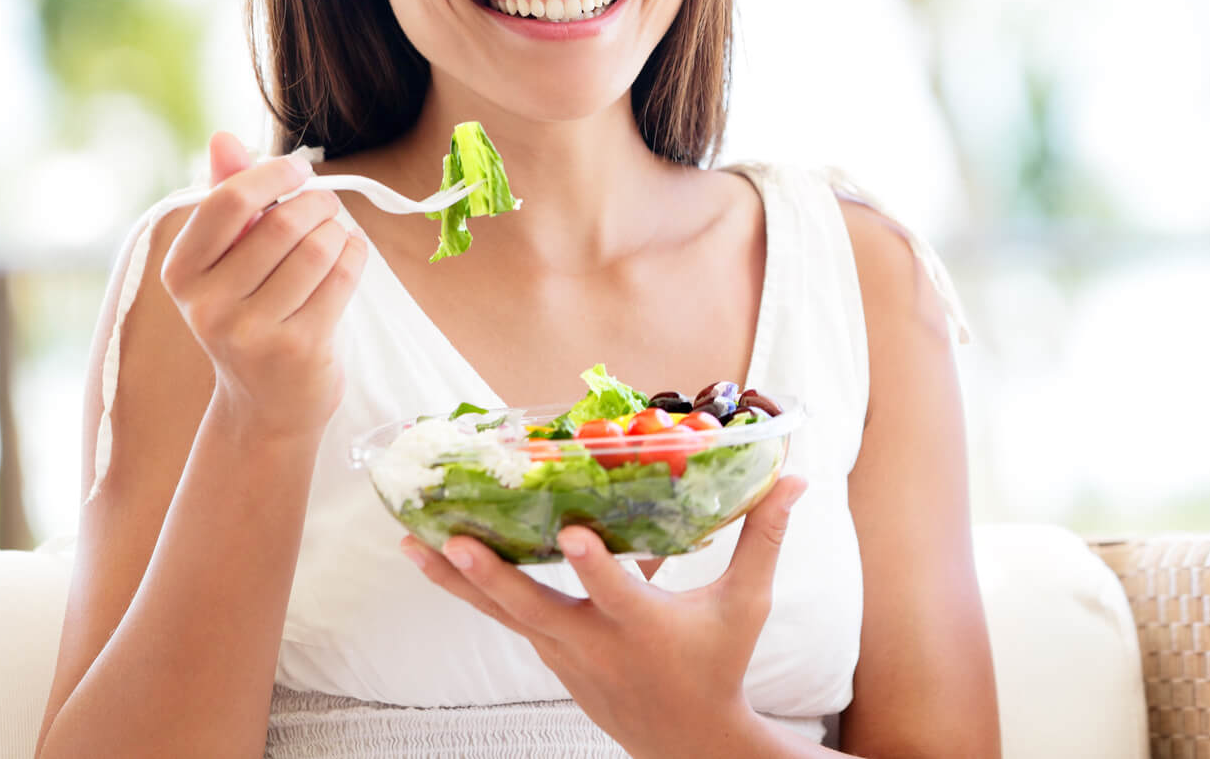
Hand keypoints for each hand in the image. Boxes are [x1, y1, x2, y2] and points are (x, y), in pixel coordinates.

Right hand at [159, 131, 366, 436]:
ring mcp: (252, 332)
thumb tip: (222, 137)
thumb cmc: (249, 313)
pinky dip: (355, 254)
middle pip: (283, 223)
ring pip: (317, 248)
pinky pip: (342, 277)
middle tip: (326, 206)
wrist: (265, 403)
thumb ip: (225, 197)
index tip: (296, 172)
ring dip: (339, 230)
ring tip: (336, 235)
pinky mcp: (299, 349)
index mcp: (181, 273)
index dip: (271, 175)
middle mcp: (207, 305)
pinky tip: (349, 255)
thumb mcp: (225, 259)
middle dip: (317, 203)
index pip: (226, 202)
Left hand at [401, 475, 810, 758]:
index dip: (596, 566)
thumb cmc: (720, 662)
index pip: (619, 593)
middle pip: (533, 608)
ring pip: (503, 613)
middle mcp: (594, 643)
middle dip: (489, 575)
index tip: (574, 533)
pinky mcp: (550, 655)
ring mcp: (564, 653)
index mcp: (645, 628)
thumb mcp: (748, 605)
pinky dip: (475, 590)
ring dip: (457, 581)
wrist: (685, 740)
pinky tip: (441, 558)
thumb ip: (765, 538)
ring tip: (412, 545)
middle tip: (450, 539)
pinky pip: (508, 618)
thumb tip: (797, 477)